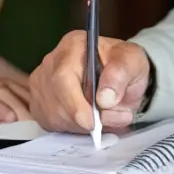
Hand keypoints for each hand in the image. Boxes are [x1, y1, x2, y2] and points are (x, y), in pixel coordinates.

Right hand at [29, 32, 150, 132]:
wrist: (121, 76)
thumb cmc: (124, 65)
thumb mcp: (133, 61)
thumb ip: (121, 74)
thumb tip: (105, 98)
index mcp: (73, 46)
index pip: (63, 76)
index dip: (74, 103)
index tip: (91, 122)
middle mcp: (52, 62)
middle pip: (55, 99)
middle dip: (81, 118)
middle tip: (103, 124)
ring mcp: (43, 82)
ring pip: (53, 115)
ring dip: (79, 126)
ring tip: (101, 118)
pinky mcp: (40, 102)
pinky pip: (50, 123)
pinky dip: (71, 128)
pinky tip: (86, 119)